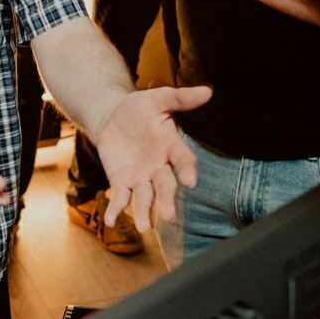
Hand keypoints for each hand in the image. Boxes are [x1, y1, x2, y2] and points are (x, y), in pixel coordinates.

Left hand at [94, 84, 210, 232]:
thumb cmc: (139, 108)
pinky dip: (117, 210)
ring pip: (145, 197)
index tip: (190, 181)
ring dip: (145, 212)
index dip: (187, 170)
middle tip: (169, 216)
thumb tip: (207, 91)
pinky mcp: (122, 182)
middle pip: (166, 185)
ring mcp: (141, 177)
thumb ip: (180, 98)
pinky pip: (121, 198)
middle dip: (167, 200)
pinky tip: (112, 221)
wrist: (112, 117)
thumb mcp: (157, 99)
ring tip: (144, 228)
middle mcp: (160, 166)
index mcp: (171, 146)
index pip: (183, 160)